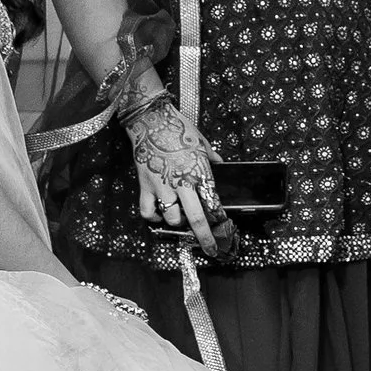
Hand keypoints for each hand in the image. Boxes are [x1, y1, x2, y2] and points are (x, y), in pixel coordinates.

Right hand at [124, 95, 233, 255]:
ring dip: (178, 222)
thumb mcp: (202, 142)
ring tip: (180, 217)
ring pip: (172, 218)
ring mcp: (163, 187)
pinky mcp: (146, 186)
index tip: (224, 228)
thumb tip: (220, 164)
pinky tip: (158, 214)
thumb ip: (212, 158)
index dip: (220, 219)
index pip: (214, 203)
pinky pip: (148, 212)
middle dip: (206, 238)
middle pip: (196, 218)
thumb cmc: (178, 128)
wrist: (150, 120)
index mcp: (200, 172)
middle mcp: (183, 183)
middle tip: (212, 250)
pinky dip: (153, 217)